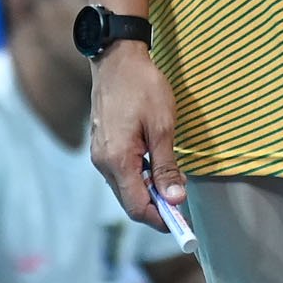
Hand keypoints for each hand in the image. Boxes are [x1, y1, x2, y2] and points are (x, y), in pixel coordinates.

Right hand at [90, 45, 182, 231]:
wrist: (117, 59)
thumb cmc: (143, 87)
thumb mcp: (163, 125)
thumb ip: (167, 165)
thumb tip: (175, 199)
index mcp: (117, 160)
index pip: (137, 206)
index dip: (160, 219)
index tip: (182, 223)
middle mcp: (103, 163)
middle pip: (129, 200)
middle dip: (156, 207)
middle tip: (182, 203)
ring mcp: (100, 154)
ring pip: (125, 187)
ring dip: (148, 190)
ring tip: (172, 181)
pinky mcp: (102, 146)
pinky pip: (120, 172)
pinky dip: (139, 176)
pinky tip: (156, 164)